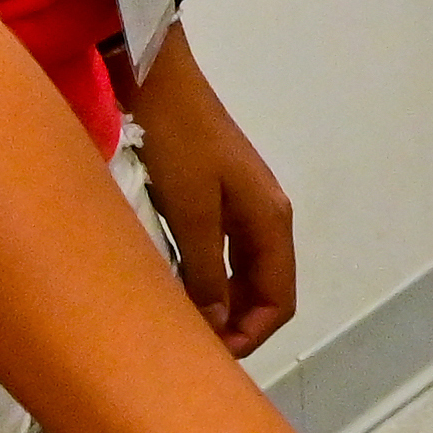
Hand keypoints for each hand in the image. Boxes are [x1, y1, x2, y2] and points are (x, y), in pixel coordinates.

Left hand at [131, 40, 300, 354]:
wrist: (154, 74)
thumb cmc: (174, 143)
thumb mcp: (190, 213)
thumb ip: (205, 274)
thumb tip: (216, 327)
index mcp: (271, 221)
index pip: (278, 300)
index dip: (250, 337)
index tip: (210, 357)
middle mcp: (265, 214)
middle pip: (263, 288)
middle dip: (234, 325)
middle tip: (191, 347)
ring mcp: (240, 202)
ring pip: (240, 271)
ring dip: (217, 302)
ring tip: (180, 321)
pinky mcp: (214, 192)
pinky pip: (220, 251)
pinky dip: (203, 277)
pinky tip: (173, 284)